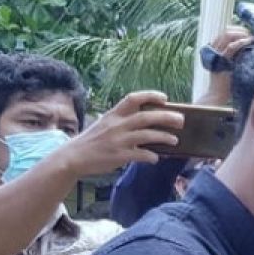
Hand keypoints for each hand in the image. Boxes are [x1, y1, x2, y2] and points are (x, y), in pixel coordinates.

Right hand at [59, 90, 183, 176]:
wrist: (73, 157)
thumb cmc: (90, 141)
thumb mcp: (103, 124)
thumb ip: (121, 121)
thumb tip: (142, 121)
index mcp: (113, 114)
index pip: (133, 99)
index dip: (150, 96)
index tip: (165, 98)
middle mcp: (117, 125)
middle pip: (146, 117)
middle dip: (166, 117)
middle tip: (181, 120)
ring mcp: (118, 140)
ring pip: (147, 135)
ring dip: (164, 137)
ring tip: (175, 140)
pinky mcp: (119, 156)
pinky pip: (141, 154)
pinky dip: (151, 156)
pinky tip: (156, 158)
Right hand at [197, 26, 253, 106]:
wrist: (217, 95)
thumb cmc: (226, 82)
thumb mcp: (230, 64)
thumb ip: (234, 55)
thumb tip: (247, 45)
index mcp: (213, 48)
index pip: (224, 32)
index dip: (236, 30)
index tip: (248, 33)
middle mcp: (213, 48)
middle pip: (226, 31)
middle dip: (240, 30)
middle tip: (251, 35)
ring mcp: (216, 53)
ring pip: (228, 35)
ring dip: (242, 34)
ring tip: (252, 38)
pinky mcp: (221, 61)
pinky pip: (231, 47)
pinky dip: (241, 42)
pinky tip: (249, 42)